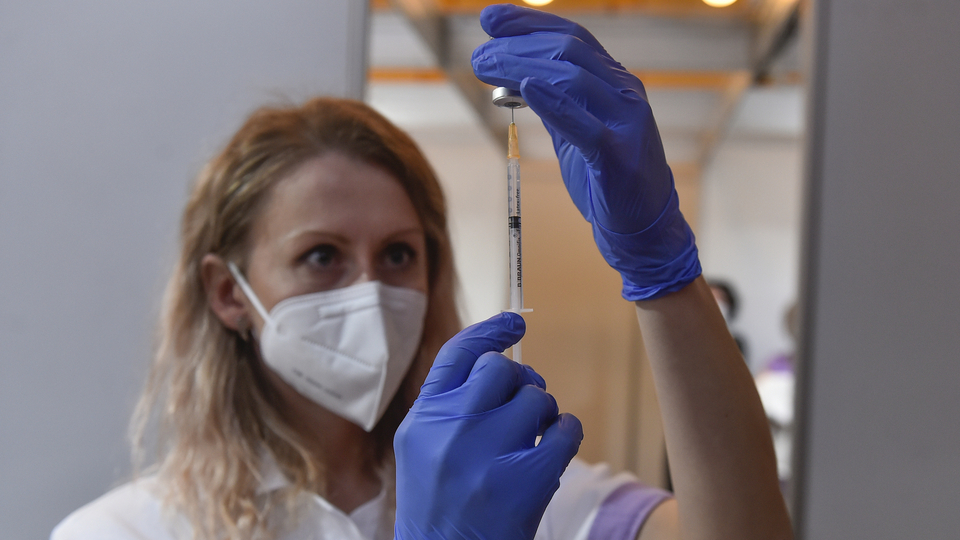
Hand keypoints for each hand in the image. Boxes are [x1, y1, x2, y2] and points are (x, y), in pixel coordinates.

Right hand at [394, 312, 582, 539]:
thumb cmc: (440, 505)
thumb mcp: (422, 449)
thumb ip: (450, 406)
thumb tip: (499, 366)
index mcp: (423, 419)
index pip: (458, 354)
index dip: (488, 332)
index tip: (512, 323)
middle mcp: (452, 428)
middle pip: (500, 370)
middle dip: (519, 381)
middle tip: (525, 400)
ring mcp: (489, 453)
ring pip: (536, 399)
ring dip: (543, 413)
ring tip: (533, 437)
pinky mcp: (527, 479)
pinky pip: (565, 430)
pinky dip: (566, 434)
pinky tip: (554, 449)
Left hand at [472, 4, 700, 299]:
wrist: (643, 226)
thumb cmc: (607, 177)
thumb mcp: (576, 130)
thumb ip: (554, 101)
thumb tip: (515, 75)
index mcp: (614, 81)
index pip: (572, 36)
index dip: (529, 23)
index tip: (489, 18)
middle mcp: (624, 92)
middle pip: (567, 51)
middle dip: (517, 46)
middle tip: (478, 55)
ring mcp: (627, 121)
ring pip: (573, 78)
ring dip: (522, 67)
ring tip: (485, 67)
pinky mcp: (620, 155)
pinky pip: (585, 124)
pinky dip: (555, 103)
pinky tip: (526, 88)